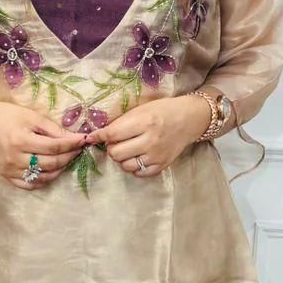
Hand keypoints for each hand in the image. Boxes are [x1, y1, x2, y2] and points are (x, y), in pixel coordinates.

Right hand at [0, 102, 85, 189]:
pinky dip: (44, 180)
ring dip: (59, 170)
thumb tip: (74, 138)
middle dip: (68, 157)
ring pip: (43, 177)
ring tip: (66, 159)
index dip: (71, 145)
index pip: (54, 147)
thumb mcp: (32, 116)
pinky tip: (51, 171)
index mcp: (22, 140)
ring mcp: (11, 170)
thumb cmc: (8, 116)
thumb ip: (53, 128)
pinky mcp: (7, 176)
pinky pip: (30, 185)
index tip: (83, 140)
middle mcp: (16, 158)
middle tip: (77, 150)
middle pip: (51, 163)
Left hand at [87, 94, 211, 178]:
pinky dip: (133, 167)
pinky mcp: (162, 165)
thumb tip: (99, 134)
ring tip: (127, 149)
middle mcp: (150, 141)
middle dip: (112, 148)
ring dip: (121, 159)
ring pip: (125, 165)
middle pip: (116, 153)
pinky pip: (138, 173)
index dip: (99, 136)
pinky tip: (136, 157)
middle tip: (116, 142)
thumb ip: (122, 122)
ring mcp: (156, 156)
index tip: (93, 137)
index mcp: (144, 122)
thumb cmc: (163, 110)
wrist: (189, 119)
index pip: (112, 134)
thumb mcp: (142, 109)